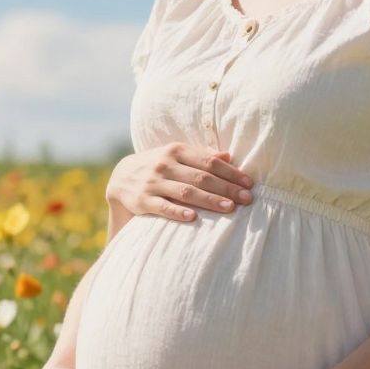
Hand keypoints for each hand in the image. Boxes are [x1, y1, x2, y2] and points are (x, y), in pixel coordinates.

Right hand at [108, 143, 255, 222]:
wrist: (121, 177)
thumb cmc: (159, 166)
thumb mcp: (176, 155)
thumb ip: (201, 156)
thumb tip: (228, 156)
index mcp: (176, 150)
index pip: (209, 162)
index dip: (230, 172)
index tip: (249, 184)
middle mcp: (165, 164)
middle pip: (201, 177)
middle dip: (226, 188)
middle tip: (247, 199)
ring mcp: (153, 182)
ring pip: (186, 192)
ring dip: (209, 200)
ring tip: (229, 208)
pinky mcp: (142, 200)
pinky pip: (162, 207)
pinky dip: (177, 212)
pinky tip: (193, 218)